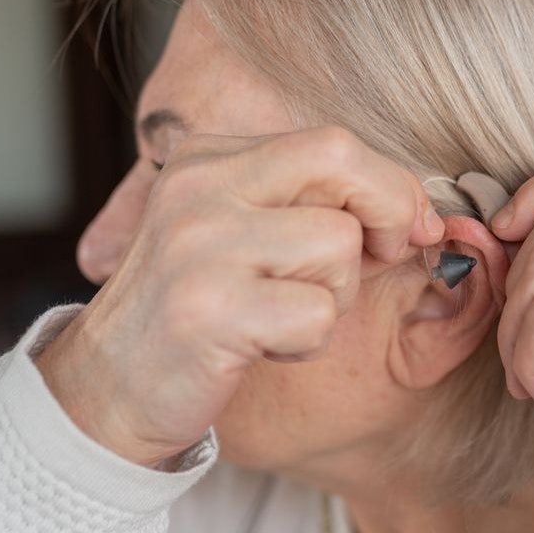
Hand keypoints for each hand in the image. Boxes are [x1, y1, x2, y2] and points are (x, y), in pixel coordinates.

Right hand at [36, 127, 443, 467]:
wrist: (108, 391)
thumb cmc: (199, 314)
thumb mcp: (246, 237)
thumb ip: (318, 208)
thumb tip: (425, 216)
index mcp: (207, 158)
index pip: (333, 141)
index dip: (390, 186)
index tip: (410, 227)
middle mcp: (197, 186)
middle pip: (342, 163)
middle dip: (389, 213)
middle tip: (381, 256)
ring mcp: (199, 245)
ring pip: (339, 246)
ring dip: (335, 295)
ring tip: (283, 314)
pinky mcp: (209, 309)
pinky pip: (317, 314)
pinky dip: (308, 341)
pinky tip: (262, 346)